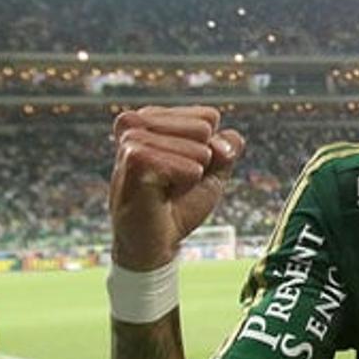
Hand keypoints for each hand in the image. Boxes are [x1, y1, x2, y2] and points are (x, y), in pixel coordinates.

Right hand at [110, 106, 244, 270]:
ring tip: (167, 188)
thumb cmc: (179, 204)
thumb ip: (226, 148)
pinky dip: (185, 180)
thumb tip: (224, 139)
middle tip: (174, 182)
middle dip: (202, 160)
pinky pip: (183, 162)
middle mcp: (137, 123)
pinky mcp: (132, 158)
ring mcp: (132, 138)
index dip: (209, 149)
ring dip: (192, 174)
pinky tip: (165, 192)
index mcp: (153, 118)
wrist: (156, 241)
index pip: (209, 116)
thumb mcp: (212, 172)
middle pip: (205, 128)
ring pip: (197, 146)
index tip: (185, 169)